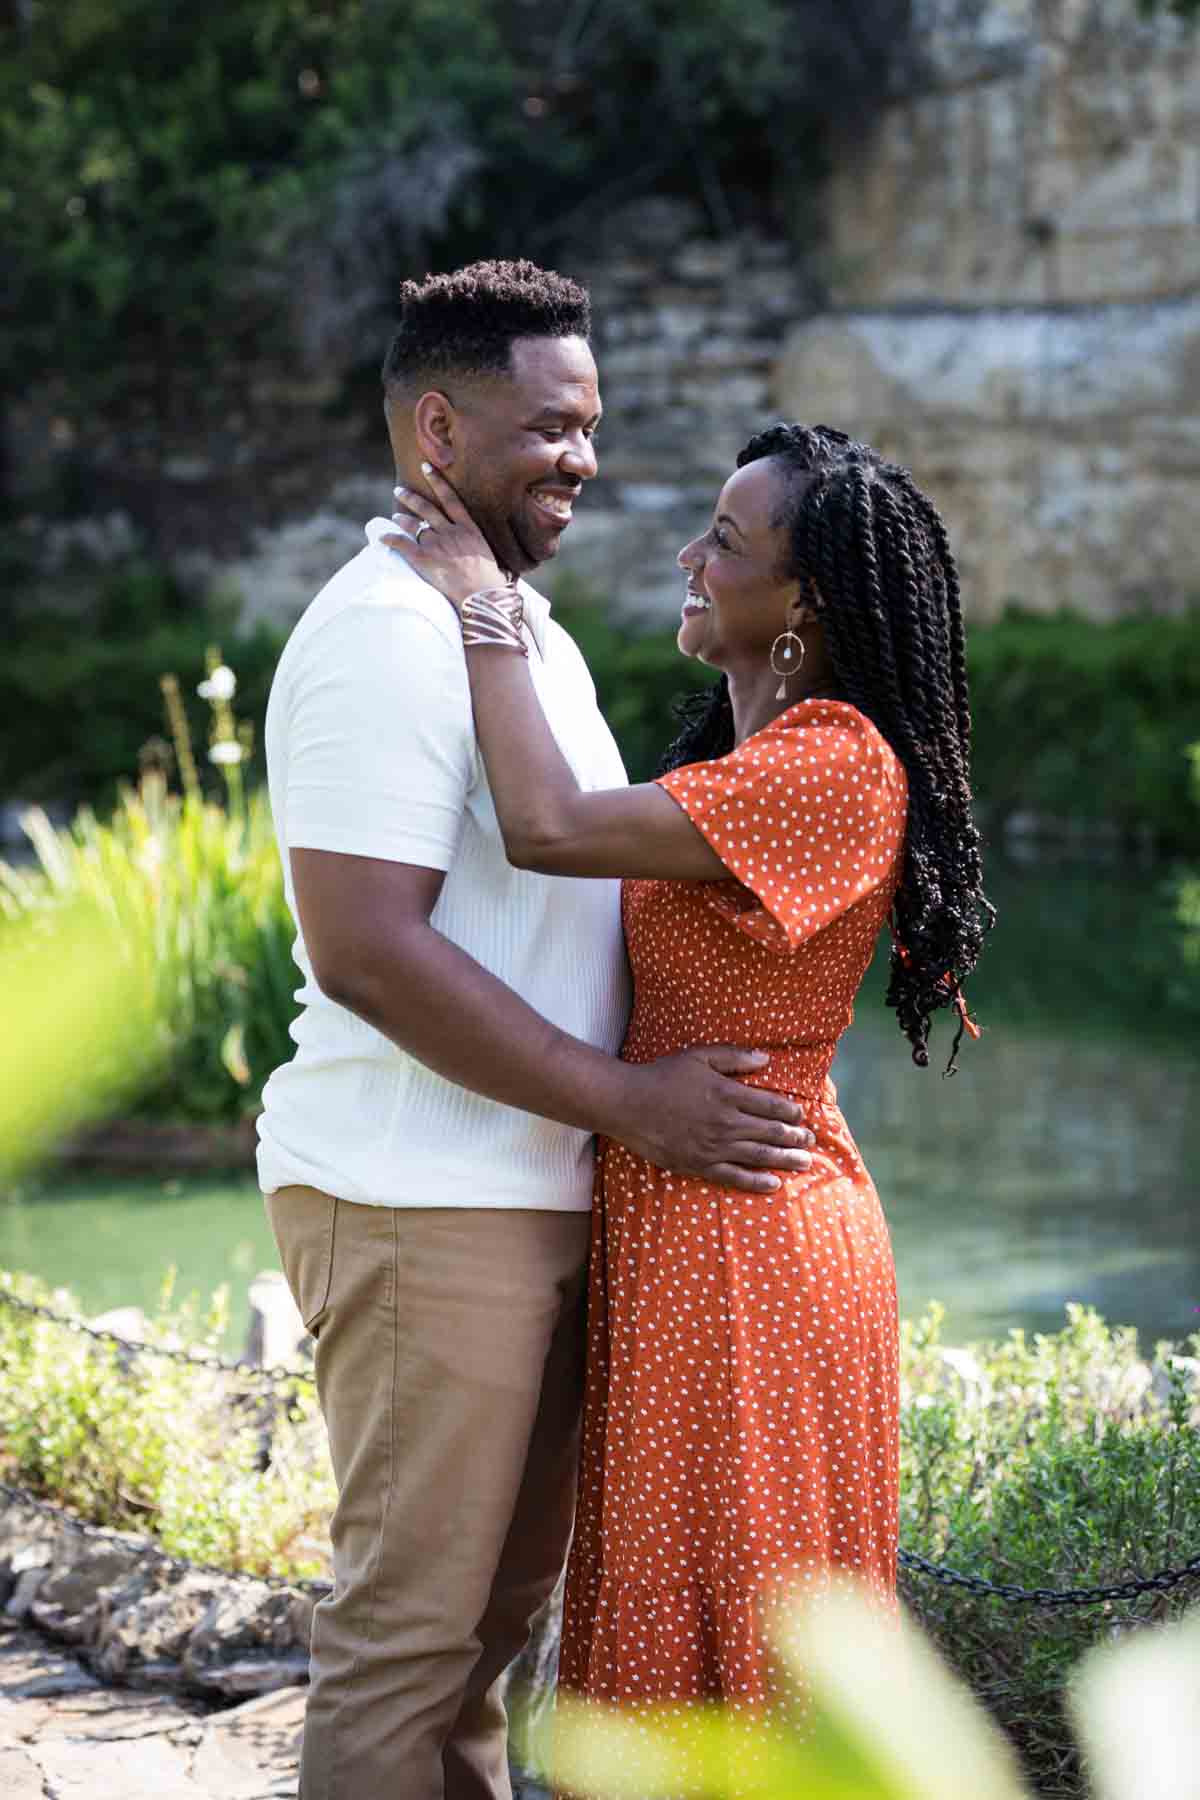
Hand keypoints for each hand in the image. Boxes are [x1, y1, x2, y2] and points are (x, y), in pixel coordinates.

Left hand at [382, 464, 506, 607]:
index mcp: (469, 529)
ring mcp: (438, 545)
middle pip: (427, 508)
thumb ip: (477, 547)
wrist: (483, 597)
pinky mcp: (425, 559)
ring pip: (414, 525)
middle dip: (411, 497)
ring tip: (395, 515)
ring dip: (402, 518)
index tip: (427, 468)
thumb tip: (476, 549)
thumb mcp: (490, 556)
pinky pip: (402, 544)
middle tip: (399, 490)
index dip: (437, 482)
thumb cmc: (491, 583)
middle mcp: (452, 532)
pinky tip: (382, 536)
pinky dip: (390, 538)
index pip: (451, 498)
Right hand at [607, 1047, 815, 1194]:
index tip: (802, 1116)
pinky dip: (757, 1181)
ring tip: (806, 1163)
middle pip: (771, 1133)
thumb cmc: (663, 1076)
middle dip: (796, 1138)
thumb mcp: (699, 1056)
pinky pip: (734, 1177)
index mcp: (728, 1094)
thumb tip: (766, 1060)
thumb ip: (734, 1057)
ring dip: (786, 1160)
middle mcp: (725, 1123)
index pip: (771, 1106)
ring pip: (759, 1156)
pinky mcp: (699, 1165)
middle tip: (812, 1142)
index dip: (791, 1112)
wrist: (628, 1104)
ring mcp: (713, 1147)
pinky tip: (774, 1184)